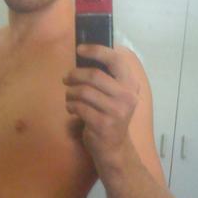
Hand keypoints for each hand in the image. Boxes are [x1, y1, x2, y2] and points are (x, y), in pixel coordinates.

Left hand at [64, 44, 139, 168]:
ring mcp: (116, 111)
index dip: (96, 50)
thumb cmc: (110, 116)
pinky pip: (78, 107)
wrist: (115, 149)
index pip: (115, 59)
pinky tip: (72, 109)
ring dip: (70, 92)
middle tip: (66, 78)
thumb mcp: (114, 95)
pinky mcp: (103, 124)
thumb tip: (84, 55)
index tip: (80, 49)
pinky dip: (71, 106)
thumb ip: (105, 78)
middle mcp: (126, 96)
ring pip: (83, 91)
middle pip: (94, 75)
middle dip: (75, 74)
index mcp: (130, 84)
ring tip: (69, 96)